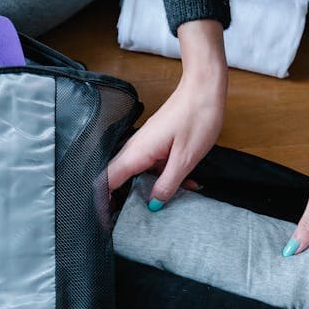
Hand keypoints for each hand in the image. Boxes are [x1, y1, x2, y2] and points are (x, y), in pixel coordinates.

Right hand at [107, 19, 226, 206]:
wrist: (204, 89)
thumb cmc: (197, 118)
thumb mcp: (185, 159)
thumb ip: (167, 184)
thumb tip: (154, 204)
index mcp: (137, 153)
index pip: (107, 181)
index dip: (103, 202)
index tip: (108, 219)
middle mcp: (135, 148)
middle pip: (117, 179)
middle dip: (124, 200)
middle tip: (138, 218)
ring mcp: (144, 144)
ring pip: (137, 173)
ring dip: (150, 189)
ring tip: (171, 201)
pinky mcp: (155, 142)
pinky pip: (151, 165)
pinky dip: (162, 176)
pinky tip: (184, 183)